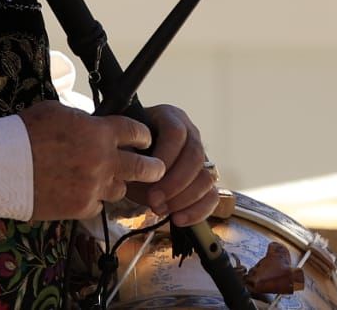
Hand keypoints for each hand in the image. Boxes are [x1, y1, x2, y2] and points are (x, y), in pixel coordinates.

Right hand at [20, 100, 165, 218]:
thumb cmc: (26, 132)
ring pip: (121, 189)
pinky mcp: (82, 208)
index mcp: (99, 132)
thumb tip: (91, 125)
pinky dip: (92, 199)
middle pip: (145, 168)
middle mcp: (104, 160)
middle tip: (155, 168)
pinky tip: (77, 192)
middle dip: (153, 167)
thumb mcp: (57, 111)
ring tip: (101, 179)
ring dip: (114, 183)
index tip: (143, 139)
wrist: (3, 166)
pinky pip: (97, 205)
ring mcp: (95, 187)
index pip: (136, 132)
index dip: (142, 135)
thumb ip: (82, 120)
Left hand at [126, 103, 221, 225]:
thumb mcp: (124, 147)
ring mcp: (201, 157)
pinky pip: (212, 196)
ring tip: (159, 209)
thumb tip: (145, 177)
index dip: (165, 155)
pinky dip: (197, 211)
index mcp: (170, 117)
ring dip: (184, 198)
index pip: (176, 133)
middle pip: (195, 156)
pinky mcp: (206, 180)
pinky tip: (178, 219)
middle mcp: (191, 134)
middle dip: (175, 182)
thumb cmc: (126, 149)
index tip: (147, 175)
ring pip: (206, 177)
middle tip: (153, 200)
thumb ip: (132, 158)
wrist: (132, 159)